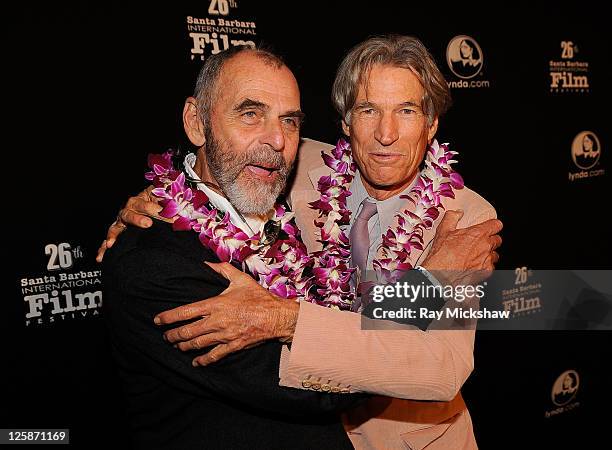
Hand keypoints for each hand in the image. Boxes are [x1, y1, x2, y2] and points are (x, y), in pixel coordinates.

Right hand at [96, 186, 165, 261]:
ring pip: (115, 227)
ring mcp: (122, 221)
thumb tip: (180, 213)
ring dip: (114, 235)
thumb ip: (172, 204)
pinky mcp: (119, 231)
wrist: (158, 205)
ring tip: (112, 243)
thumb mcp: (168, 199)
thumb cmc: (163, 201)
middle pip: (129, 213)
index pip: (148, 203)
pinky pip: (109, 240)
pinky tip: (100, 257)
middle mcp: (129, 209)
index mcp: (141, 198)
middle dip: (137, 219)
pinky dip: (104, 249)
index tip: (169, 215)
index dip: (158, 209)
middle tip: (148, 224)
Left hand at [154, 262, 299, 365]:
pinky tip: (196, 362)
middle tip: (166, 336)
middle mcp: (217, 321)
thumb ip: (222, 270)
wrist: (276, 316)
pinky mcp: (233, 345)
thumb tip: (206, 262)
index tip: (158, 320)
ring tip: (177, 346)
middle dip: (173, 335)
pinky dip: (203, 360)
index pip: (186, 312)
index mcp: (216, 304)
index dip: (169, 317)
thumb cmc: (258, 297)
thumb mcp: (240, 279)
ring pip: (198, 344)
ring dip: (184, 346)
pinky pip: (214, 355)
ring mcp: (224, 335)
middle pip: (187, 331)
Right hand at [422, 210, 501, 285]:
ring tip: (477, 255)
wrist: (441, 274)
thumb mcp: (443, 231)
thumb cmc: (442, 255)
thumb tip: (457, 213)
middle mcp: (485, 246)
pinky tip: (475, 265)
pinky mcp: (486, 272)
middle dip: (490, 240)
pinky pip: (491, 266)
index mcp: (478, 233)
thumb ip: (452, 217)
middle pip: (497, 240)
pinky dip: (485, 266)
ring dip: (488, 253)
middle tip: (479, 242)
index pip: (496, 225)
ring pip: (495, 254)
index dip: (493, 225)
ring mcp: (487, 259)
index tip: (490, 226)